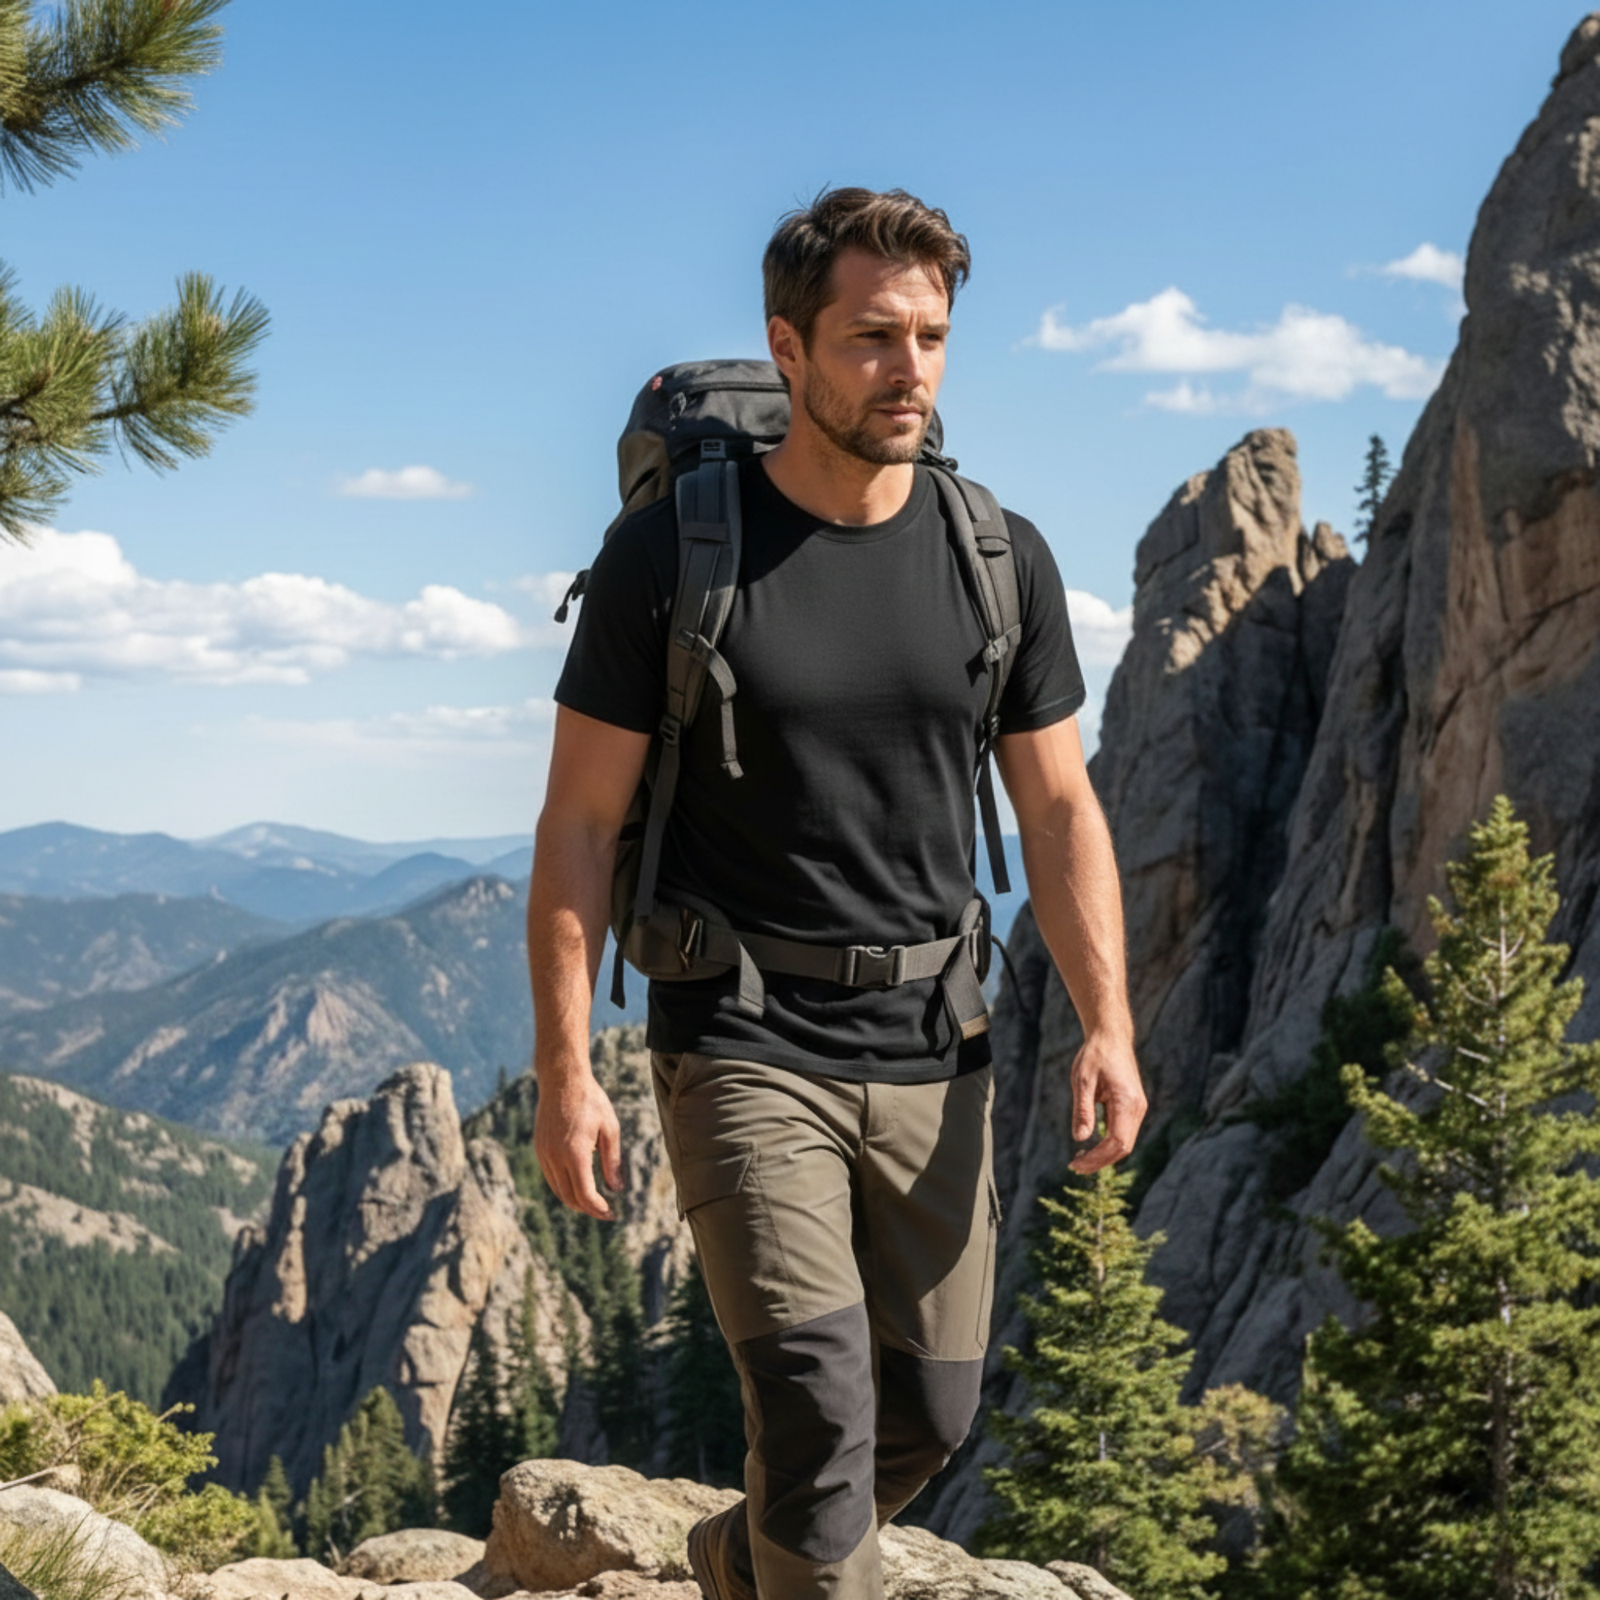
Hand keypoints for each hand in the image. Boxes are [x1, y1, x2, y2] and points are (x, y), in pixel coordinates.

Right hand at [533, 1064, 623, 1219]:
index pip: (585, 1194)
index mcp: (575, 1153)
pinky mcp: (539, 1148)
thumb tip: (616, 1189)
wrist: (562, 1080)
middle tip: (605, 1211)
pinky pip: (551, 1177)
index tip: (611, 1213)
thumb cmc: (590, 1101)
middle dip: (588, 1209)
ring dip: (575, 1200)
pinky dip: (564, 1187)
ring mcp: (544, 1153)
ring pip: (557, 1190)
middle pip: (569, 1197)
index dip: (598, 1209)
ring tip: (594, 1201)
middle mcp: (555, 1156)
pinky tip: (579, 1184)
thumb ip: (612, 1161)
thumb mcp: (609, 1128)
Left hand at [1068, 1032, 1146, 1173]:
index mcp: (1127, 1103)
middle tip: (1075, 1167)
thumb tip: (1080, 1139)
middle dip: (1100, 1161)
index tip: (1076, 1164)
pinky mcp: (1133, 1107)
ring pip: (1125, 1143)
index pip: (1116, 1142)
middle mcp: (1137, 1109)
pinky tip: (1091, 1147)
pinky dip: (1108, 1144)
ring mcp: (1137, 1109)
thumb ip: (1083, 1110)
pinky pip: (1123, 1133)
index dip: (1097, 1158)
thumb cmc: (1095, 1055)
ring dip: (1104, 1155)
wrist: (1111, 1036)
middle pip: (1123, 1148)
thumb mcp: (1082, 1081)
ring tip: (1080, 1160)